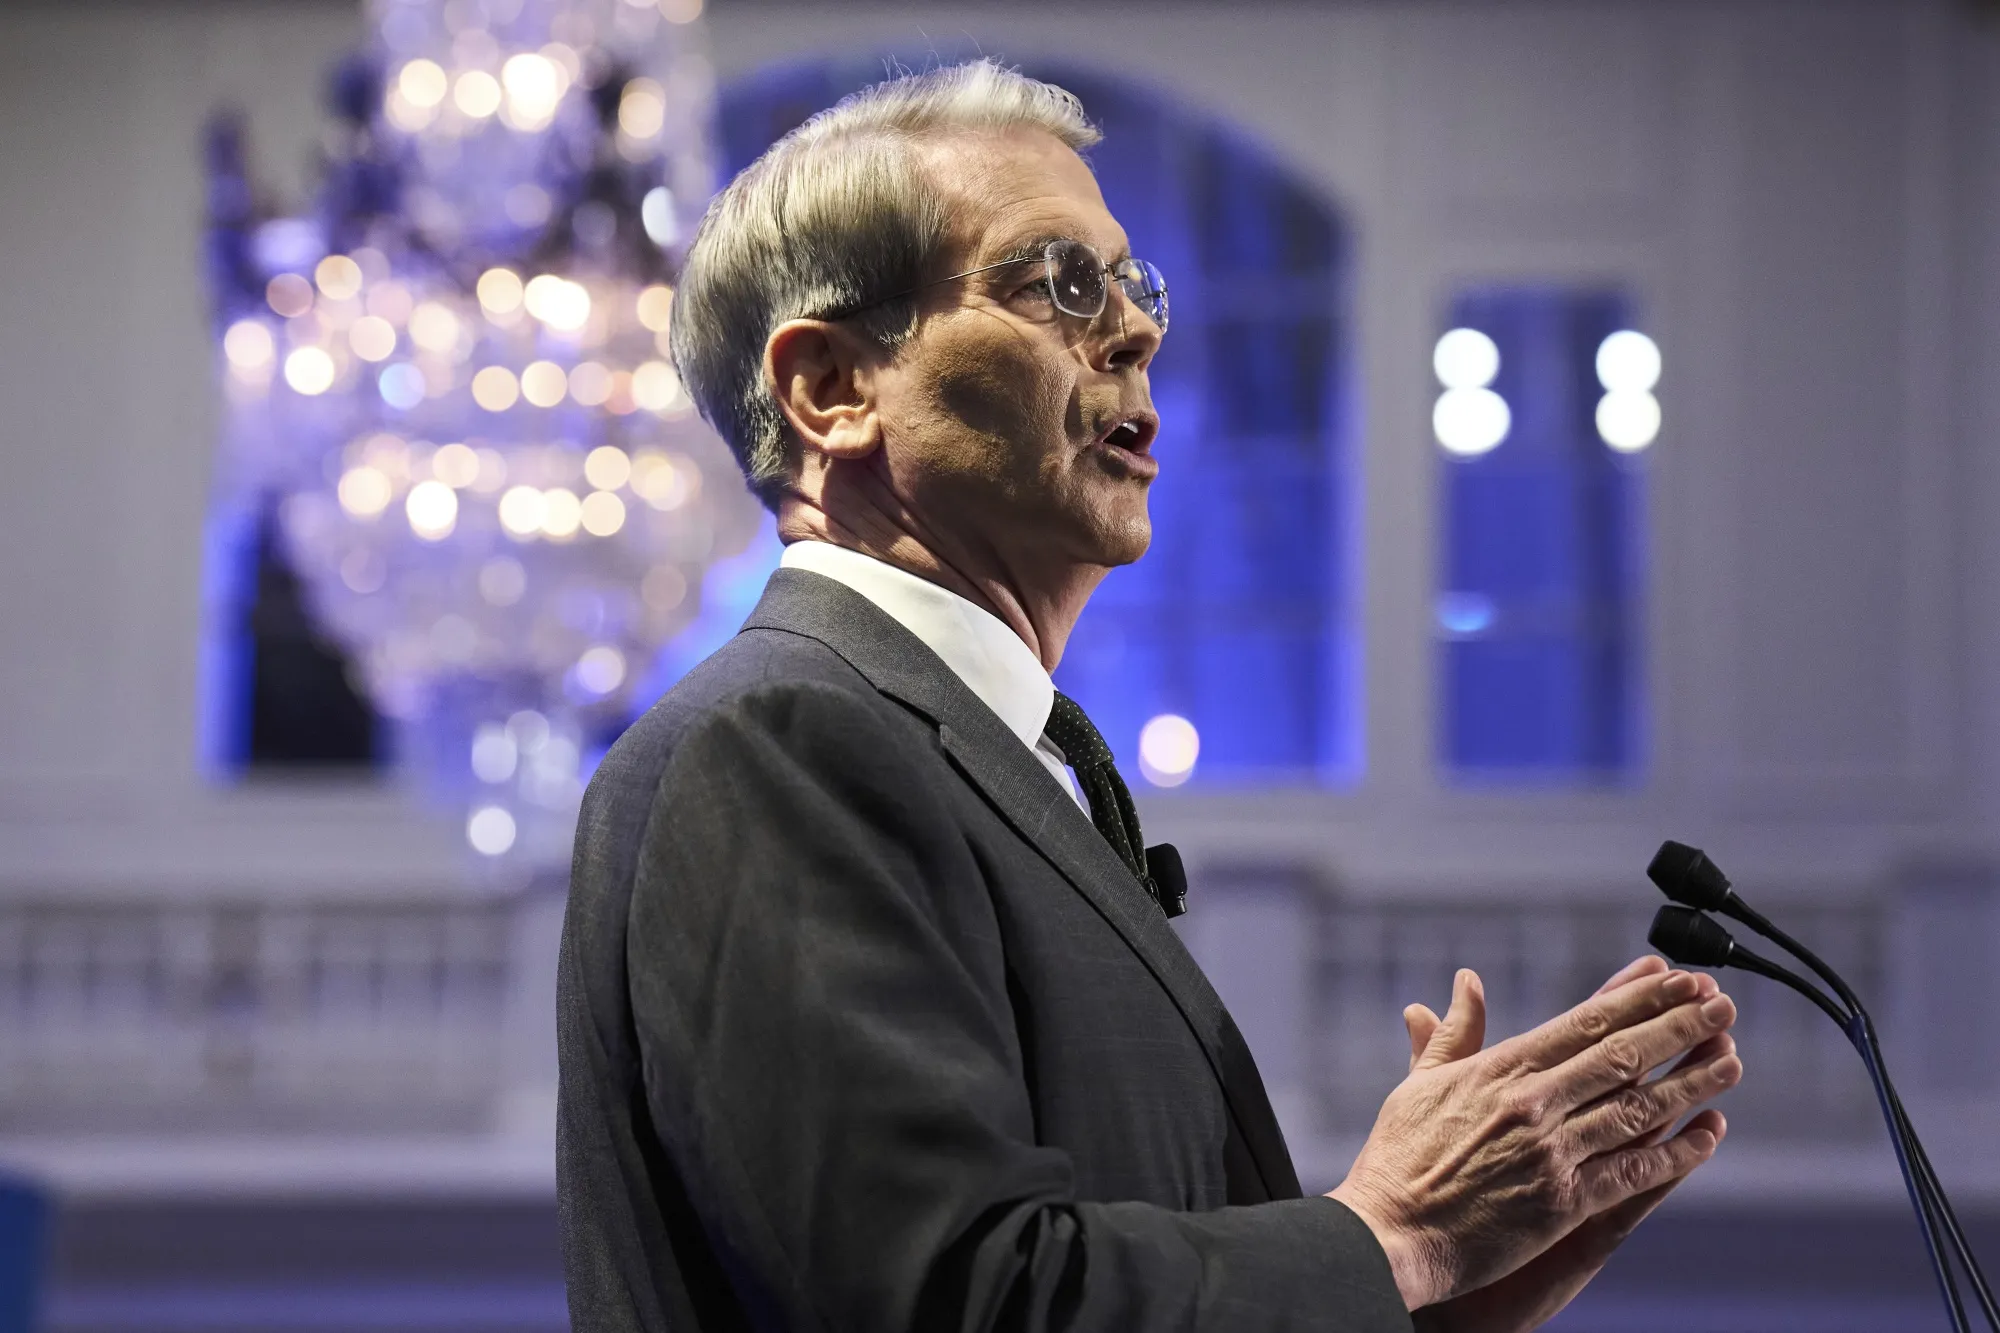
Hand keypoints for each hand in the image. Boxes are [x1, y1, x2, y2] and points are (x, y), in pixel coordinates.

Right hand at [1327, 955, 1741, 1310]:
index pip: (1583, 1022)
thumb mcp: (1418, 1085)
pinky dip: (1675, 1153)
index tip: (1674, 977)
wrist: (1390, 1234)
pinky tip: (1707, 1135)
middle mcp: (1532, 1104)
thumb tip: (1464, 982)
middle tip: (1722, 1003)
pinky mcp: (1563, 1203)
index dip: (1636, 998)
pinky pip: (1632, 1172)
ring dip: (1691, 1083)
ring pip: (1638, 1110)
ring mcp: (1551, 1153)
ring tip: (1732, 1059)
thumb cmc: (1398, 1159)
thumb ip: (1452, 1035)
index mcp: (1500, 1070)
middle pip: (1622, 1056)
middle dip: (1678, 1027)